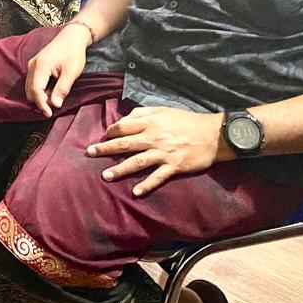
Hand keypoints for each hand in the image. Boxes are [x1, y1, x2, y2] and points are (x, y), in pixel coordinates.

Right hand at [24, 22, 90, 116]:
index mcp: (41, 66)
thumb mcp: (71, 72)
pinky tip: (50, 92)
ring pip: (29, 87)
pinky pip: (32, 82)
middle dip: (39, 101)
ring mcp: (32, 64)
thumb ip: (62, 89)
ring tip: (53, 100)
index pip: (35, 90)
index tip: (49, 114)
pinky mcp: (35, 65)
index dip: (41, 104)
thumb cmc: (73, 53)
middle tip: (53, 108)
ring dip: (39, 96)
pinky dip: (39, 90)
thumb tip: (55, 105)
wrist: (72, 37)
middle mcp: (32, 65)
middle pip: (29, 90)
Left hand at [87, 108, 225, 196]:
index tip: (104, 136)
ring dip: (120, 169)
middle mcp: (153, 138)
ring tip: (105, 175)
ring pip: (137, 162)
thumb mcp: (163, 110)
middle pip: (124, 144)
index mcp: (150, 123)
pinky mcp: (174, 166)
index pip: (123, 126)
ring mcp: (163, 153)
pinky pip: (157, 177)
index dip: (111, 131)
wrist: (213, 134)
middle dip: (105, 149)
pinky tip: (135, 192)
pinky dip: (146, 185)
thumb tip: (125, 119)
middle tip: (90, 153)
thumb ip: (143, 113)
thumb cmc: (186, 120)